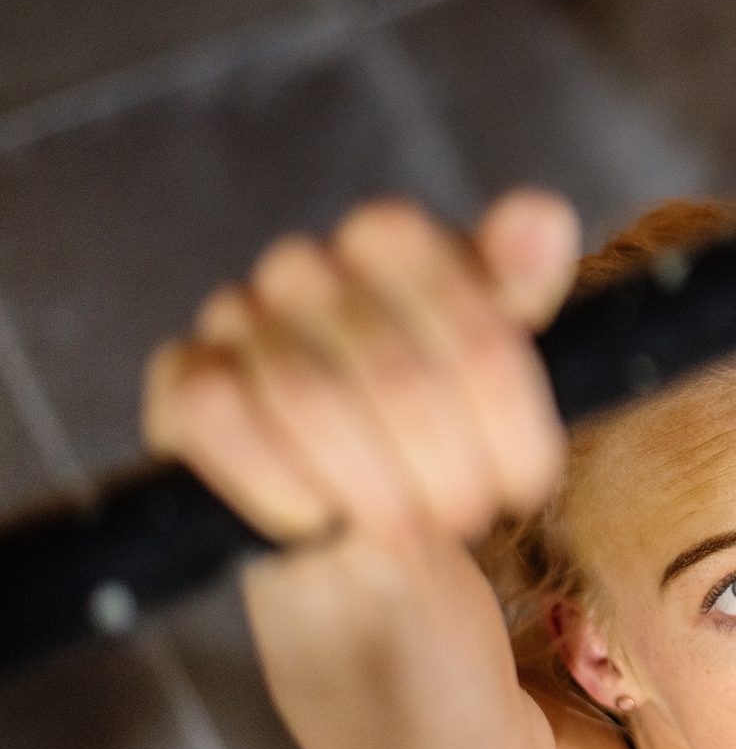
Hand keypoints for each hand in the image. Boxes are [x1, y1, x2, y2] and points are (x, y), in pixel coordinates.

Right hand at [143, 190, 580, 546]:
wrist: (357, 517)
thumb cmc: (437, 424)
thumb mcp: (503, 361)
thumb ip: (524, 285)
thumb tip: (541, 217)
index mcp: (392, 238)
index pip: (470, 317)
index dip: (507, 415)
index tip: (525, 479)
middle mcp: (306, 264)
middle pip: (399, 373)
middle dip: (448, 468)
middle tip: (470, 517)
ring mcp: (234, 317)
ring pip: (313, 401)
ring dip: (376, 488)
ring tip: (410, 531)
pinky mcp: (181, 379)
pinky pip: (221, 420)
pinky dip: (281, 485)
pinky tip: (318, 519)